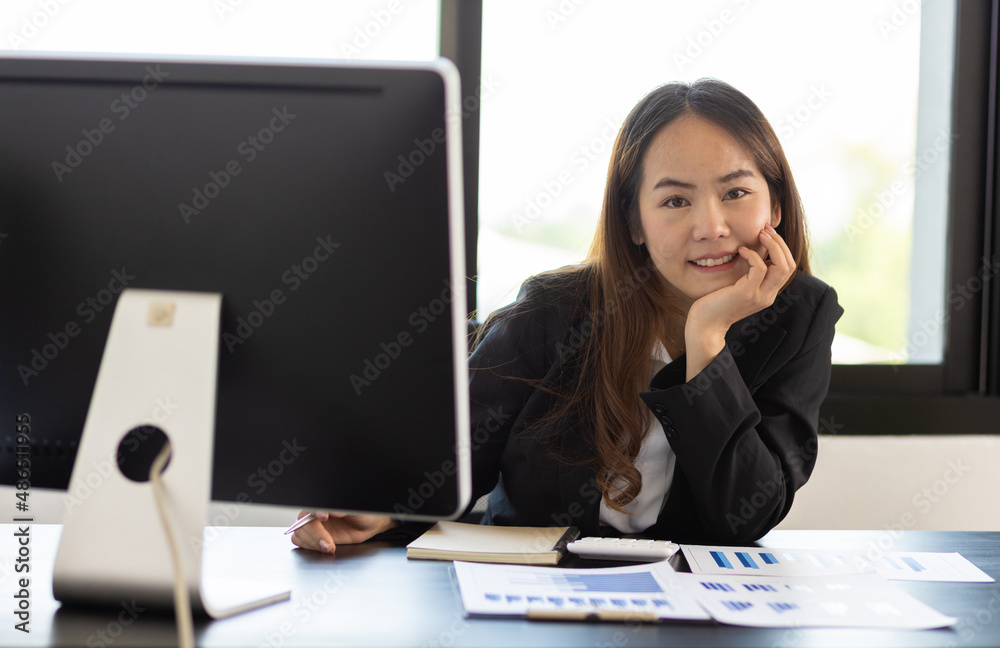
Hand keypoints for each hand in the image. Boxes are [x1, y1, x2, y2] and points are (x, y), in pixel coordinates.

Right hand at [290, 510, 396, 553]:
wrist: (370, 524)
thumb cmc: (364, 513)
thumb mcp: (355, 510)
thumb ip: (341, 510)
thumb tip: (329, 511)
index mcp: (324, 505)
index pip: (312, 507)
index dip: (315, 512)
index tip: (324, 517)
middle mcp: (316, 514)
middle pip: (303, 523)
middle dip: (315, 535)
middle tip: (329, 543)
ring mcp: (315, 526)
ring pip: (299, 534)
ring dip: (312, 544)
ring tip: (330, 547)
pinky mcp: (316, 538)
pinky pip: (302, 542)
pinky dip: (310, 547)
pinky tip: (325, 548)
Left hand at [684, 224, 795, 379]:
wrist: (705, 325)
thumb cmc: (717, 303)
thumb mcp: (738, 286)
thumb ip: (749, 274)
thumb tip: (754, 252)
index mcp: (768, 293)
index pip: (787, 268)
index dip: (781, 248)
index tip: (768, 234)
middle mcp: (768, 296)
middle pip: (789, 265)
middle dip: (780, 243)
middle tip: (766, 229)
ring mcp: (759, 296)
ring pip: (781, 266)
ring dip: (773, 245)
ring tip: (760, 234)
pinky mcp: (746, 293)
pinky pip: (759, 268)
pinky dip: (752, 255)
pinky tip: (740, 250)